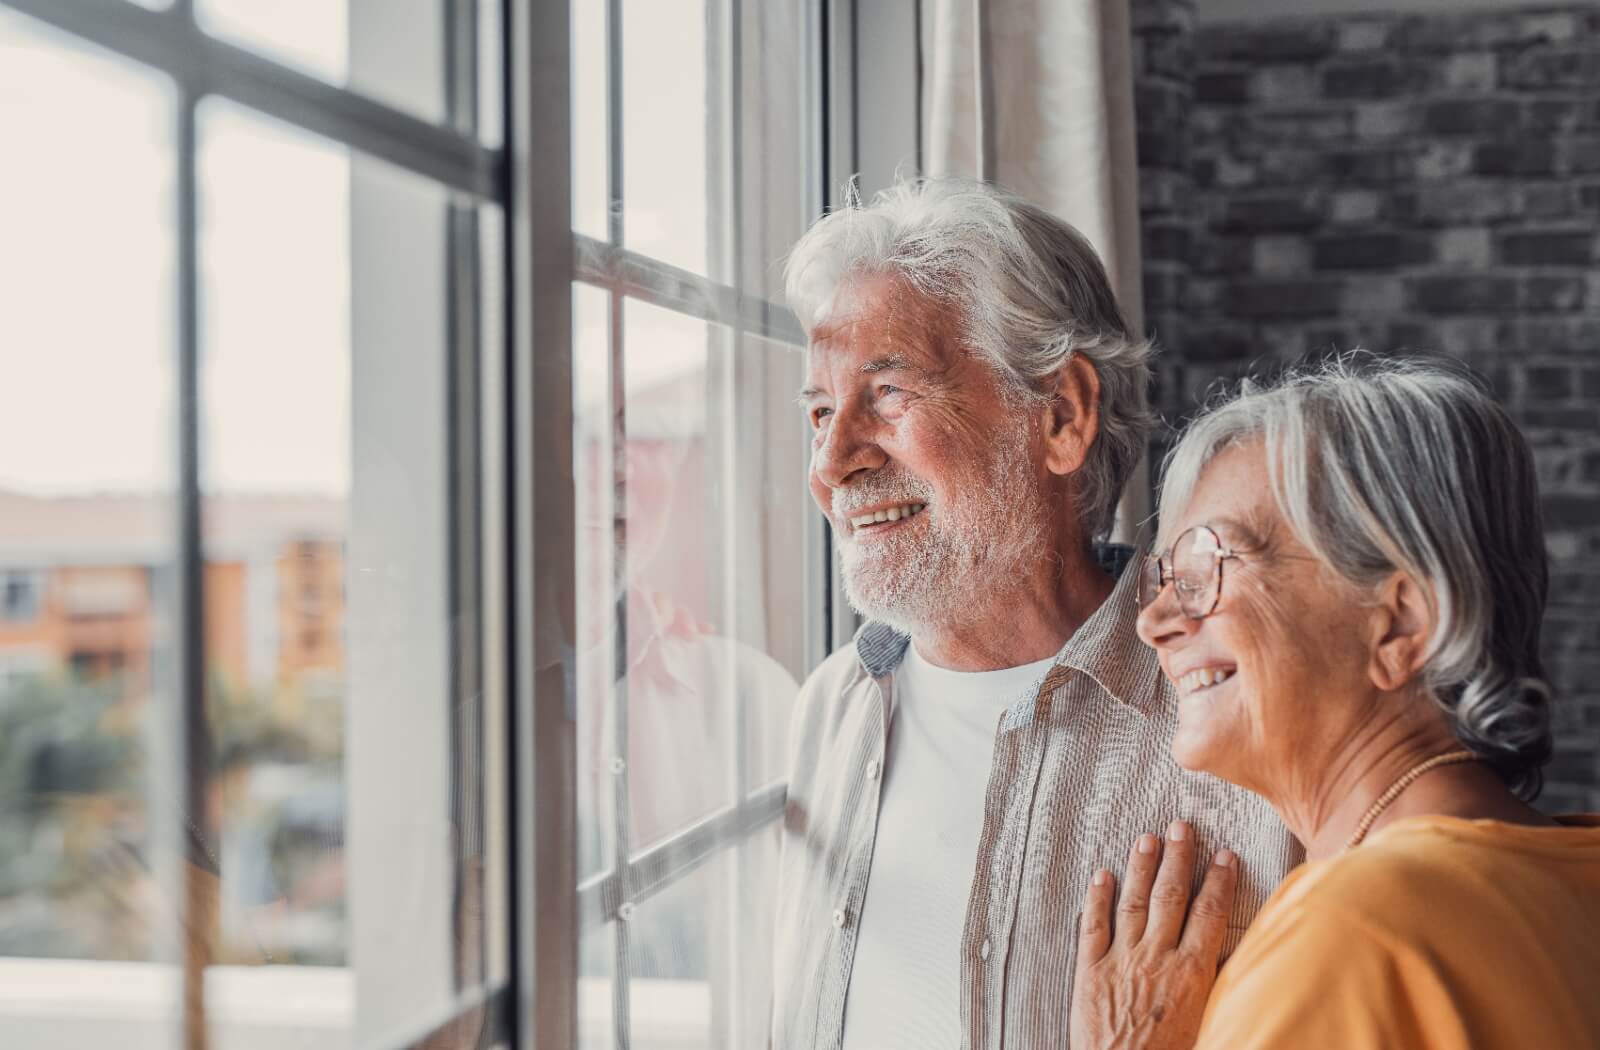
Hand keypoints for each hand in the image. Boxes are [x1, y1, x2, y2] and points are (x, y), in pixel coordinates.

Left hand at [1069, 820, 1238, 1049]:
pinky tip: (1100, 875)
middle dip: (1177, 858)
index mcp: (1192, 973)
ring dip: (1140, 867)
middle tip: (1180, 826)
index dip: (1218, 880)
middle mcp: (1156, 958)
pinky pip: (1092, 927)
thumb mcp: (1212, 1024)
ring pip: (1132, 902)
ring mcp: (1120, 961)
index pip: (1209, 914)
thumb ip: (1220, 987)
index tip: (1224, 854)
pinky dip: (1096, 899)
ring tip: (1146, 838)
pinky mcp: (1090, 972)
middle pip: (1170, 896)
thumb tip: (1237, 956)